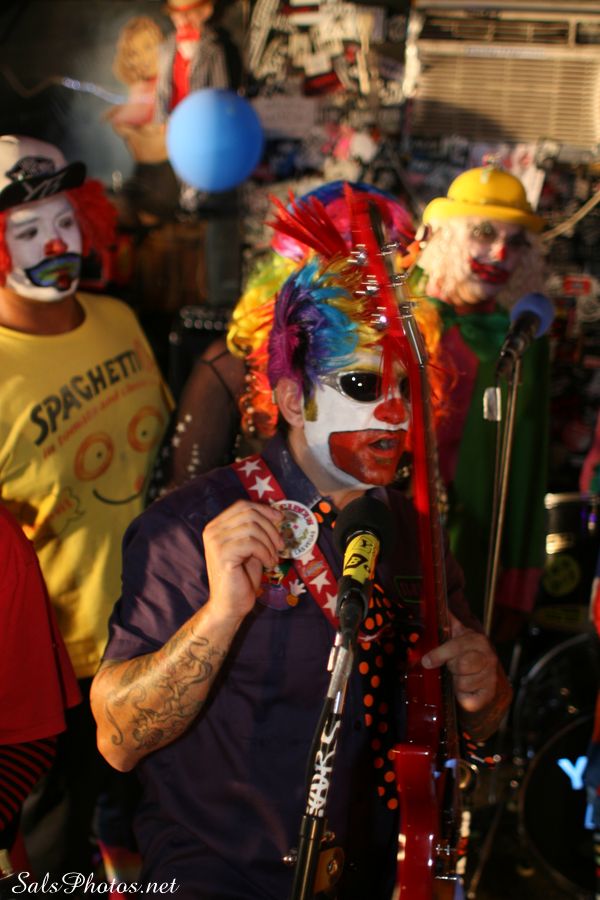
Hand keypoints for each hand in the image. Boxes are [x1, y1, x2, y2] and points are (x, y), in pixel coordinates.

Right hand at [203, 500, 283, 621]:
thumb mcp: (251, 547)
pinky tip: (269, 564)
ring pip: (252, 528)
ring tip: (273, 558)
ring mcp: (215, 542)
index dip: (264, 509)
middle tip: (280, 545)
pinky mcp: (223, 555)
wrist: (230, 605)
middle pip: (249, 514)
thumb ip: (256, 530)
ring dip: (269, 543)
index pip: (242, 505)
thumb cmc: (242, 577)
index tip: (280, 519)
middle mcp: (212, 531)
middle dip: (270, 528)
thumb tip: (275, 513)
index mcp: (216, 526)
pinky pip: (252, 543)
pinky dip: (266, 553)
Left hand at [421, 612, 497, 712]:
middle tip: (451, 666)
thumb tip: (431, 600)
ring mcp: (491, 677)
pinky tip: (464, 690)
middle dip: (451, 668)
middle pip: (461, 666)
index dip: (439, 654)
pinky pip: (469, 701)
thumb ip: (445, 619)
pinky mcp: (489, 694)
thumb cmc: (464, 651)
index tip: (427, 661)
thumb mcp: (455, 633)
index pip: (456, 647)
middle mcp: (488, 657)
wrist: (483, 672)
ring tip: (459, 676)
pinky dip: (462, 698)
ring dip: (456, 683)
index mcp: (477, 640)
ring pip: (462, 684)